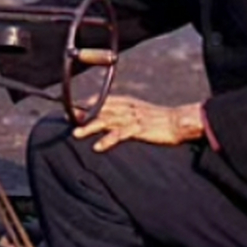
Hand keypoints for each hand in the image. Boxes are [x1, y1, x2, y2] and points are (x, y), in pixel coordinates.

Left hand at [74, 95, 203, 152]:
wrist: (180, 122)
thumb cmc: (162, 120)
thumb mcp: (142, 113)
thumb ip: (127, 114)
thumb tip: (114, 119)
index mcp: (129, 102)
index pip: (105, 99)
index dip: (88, 102)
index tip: (74, 106)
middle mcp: (128, 107)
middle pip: (101, 109)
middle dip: (83, 113)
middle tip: (67, 117)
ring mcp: (132, 118)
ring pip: (106, 121)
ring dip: (90, 127)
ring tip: (75, 133)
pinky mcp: (138, 129)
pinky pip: (119, 135)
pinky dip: (107, 140)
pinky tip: (97, 147)